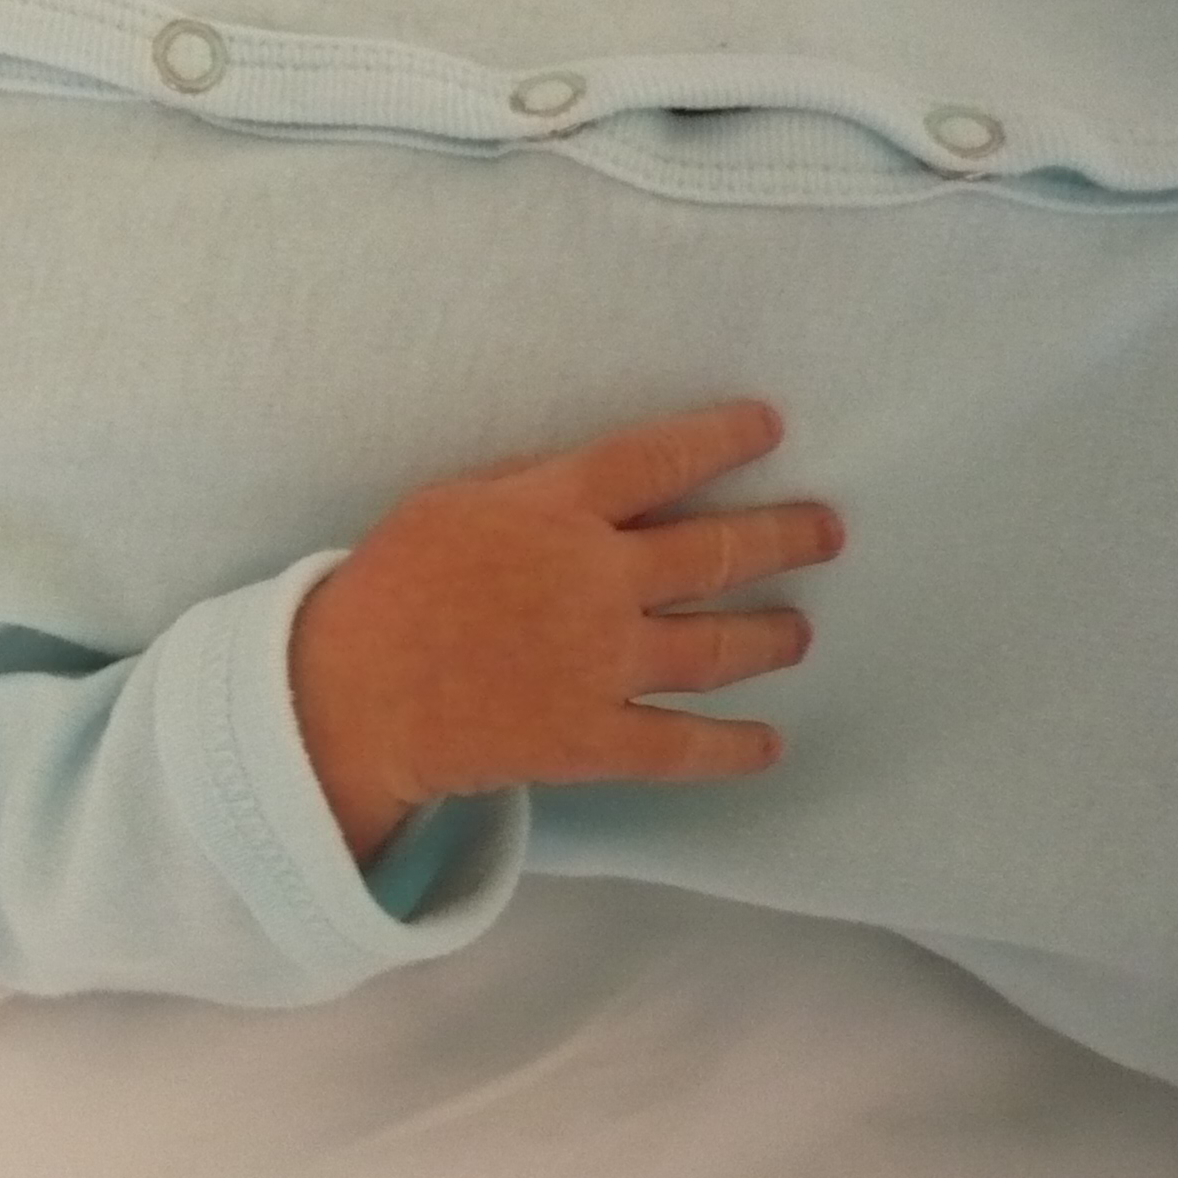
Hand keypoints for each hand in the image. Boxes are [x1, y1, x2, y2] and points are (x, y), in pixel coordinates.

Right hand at [290, 400, 841, 855]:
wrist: (350, 694)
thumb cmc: (387, 586)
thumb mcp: (449, 503)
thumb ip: (528, 489)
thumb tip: (592, 482)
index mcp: (556, 511)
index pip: (661, 459)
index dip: (722, 439)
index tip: (768, 428)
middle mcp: (597, 581)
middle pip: (716, 552)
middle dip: (784, 536)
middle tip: (827, 530)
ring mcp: (602, 663)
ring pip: (717, 647)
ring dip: (771, 636)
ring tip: (799, 631)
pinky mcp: (593, 737)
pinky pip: (682, 746)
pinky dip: (734, 749)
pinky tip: (771, 745)